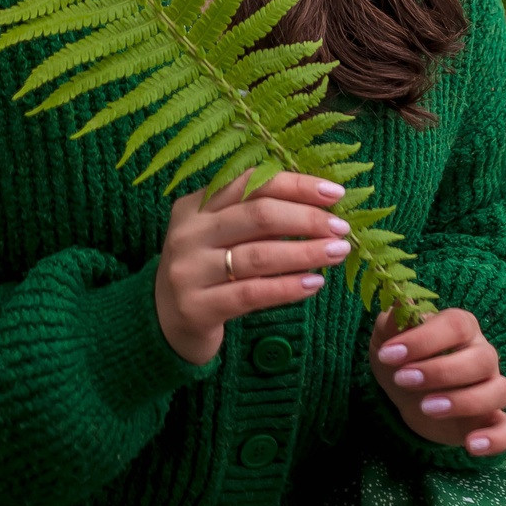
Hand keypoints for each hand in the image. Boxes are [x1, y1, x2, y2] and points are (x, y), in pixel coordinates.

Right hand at [155, 171, 350, 364]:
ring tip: (337, 252)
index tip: (336, 194)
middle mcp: (188, 233)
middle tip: (342, 228)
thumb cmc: (207, 270)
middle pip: (258, 215)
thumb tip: (321, 205)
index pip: (252, 183)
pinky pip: (251, 293)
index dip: (297, 185)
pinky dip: (287, 287)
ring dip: (305, 252)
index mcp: (195, 205)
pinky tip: (314, 284)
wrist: (163, 322)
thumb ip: (256, 217)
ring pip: (259, 255)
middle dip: (307, 219)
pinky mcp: (196, 307)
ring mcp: (189, 271)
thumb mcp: (220, 235)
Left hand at [370, 308, 505, 456]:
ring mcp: (490, 388)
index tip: (389, 355)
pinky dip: (496, 439)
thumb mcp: (387, 339)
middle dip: (440, 371)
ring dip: (465, 401)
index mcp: (462, 328)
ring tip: (427, 408)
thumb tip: (400, 305)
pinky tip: (470, 446)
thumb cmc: (401, 360)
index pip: (456, 325)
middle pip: (482, 358)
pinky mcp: (490, 421)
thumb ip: (392, 322)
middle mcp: (483, 355)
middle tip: (404, 380)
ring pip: (500, 391)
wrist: (407, 397)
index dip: (424, 339)